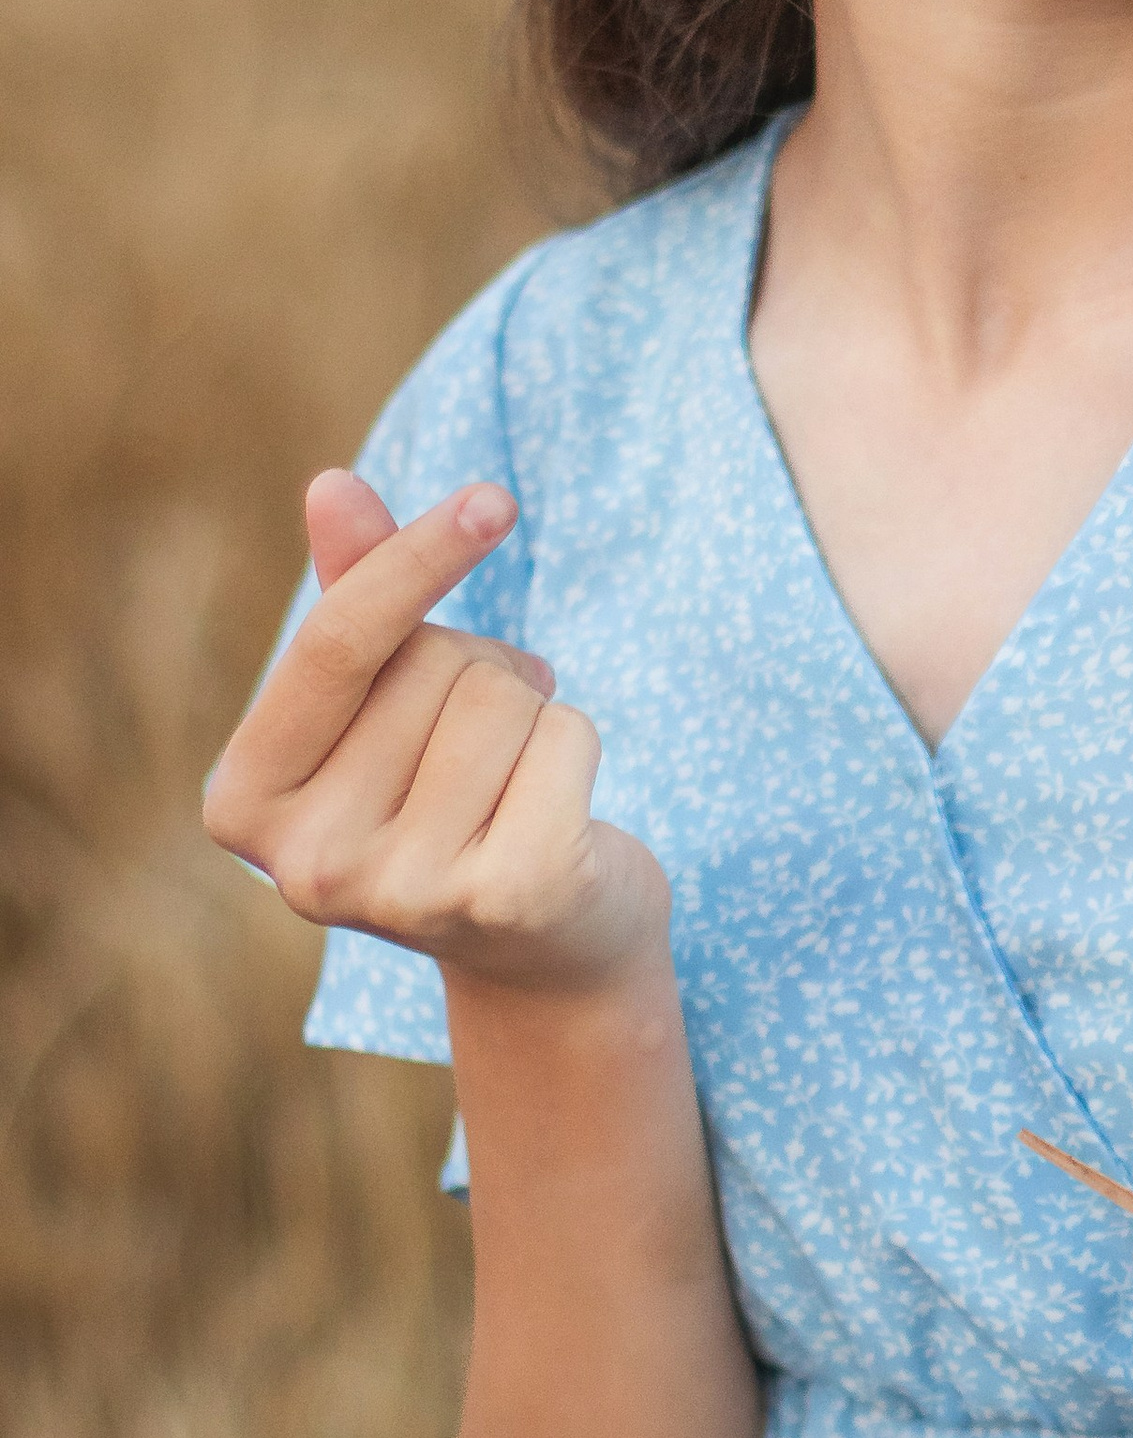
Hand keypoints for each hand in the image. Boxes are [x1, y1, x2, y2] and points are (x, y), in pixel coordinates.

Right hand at [204, 468, 667, 994]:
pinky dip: (581, 748)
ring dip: (533, 711)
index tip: (493, 499)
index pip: (334, 643)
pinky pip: (567, 736)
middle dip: (481, 671)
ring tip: (517, 778)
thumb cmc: (449, 794)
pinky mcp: (507, 897)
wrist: (541, 951)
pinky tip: (560, 815)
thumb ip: (357, 595)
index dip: (416, 559)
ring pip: (504, 696)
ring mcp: (405, 892)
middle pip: (434, 663)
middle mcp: (307, 863)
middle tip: (485, 743)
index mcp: (246, 802)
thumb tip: (332, 485)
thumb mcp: (388, 698)